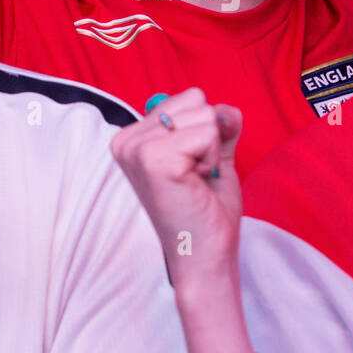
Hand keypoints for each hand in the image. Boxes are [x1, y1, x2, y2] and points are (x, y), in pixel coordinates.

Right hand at [110, 89, 243, 283]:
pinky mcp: (154, 159)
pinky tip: (196, 184)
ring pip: (205, 115)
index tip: (192, 168)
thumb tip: (226, 109)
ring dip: (212, 151)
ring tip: (194, 181)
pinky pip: (208, 133)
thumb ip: (220, 125)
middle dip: (209, 138)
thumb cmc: (206, 210)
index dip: (205, 132)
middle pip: (196, 100)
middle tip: (195, 177)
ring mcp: (137, 148)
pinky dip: (213, 159)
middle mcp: (126, 140)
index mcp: (132, 137)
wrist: (204, 255)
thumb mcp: (214, 155)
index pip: (189, 97)